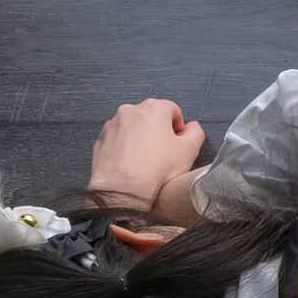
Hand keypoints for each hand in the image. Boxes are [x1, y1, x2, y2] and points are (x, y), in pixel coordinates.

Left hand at [89, 98, 206, 215]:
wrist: (123, 189)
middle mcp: (130, 110)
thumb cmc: (156, 169)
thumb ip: (196, 132)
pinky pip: (119, 139)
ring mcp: (113, 124)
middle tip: (165, 153)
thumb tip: (191, 128)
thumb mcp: (190, 150)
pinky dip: (126, 147)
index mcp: (154, 108)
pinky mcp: (101, 139)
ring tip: (147, 161)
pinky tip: (133, 164)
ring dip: (141, 138)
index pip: (173, 109)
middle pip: (151, 116)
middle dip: (159, 131)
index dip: (179, 127)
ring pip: (134, 127)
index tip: (179, 142)